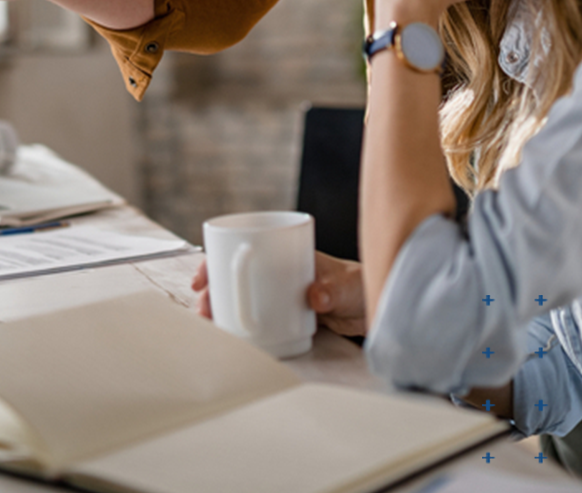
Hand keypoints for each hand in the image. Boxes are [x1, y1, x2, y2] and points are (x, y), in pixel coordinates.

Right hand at [191, 251, 368, 337]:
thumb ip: (332, 290)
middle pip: (236, 275)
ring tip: (215, 324)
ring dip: (226, 308)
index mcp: (286, 253)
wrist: (376, 305)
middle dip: (215, 290)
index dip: (218, 260)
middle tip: (204, 308)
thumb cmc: (360, 284)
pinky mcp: (286, 314)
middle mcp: (278, 271)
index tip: (204, 277)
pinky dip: (243, 323)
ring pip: (244, 297)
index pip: (244, 248)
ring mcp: (280, 293)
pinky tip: (235, 334)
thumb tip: (314, 296)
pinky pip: (259, 316)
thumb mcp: (347, 285)